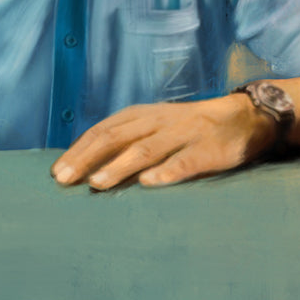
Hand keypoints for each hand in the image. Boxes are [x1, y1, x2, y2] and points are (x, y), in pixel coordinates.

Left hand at [51, 94, 276, 189]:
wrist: (242, 117)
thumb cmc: (189, 129)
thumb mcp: (156, 127)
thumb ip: (128, 141)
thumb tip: (88, 167)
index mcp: (142, 116)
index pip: (103, 130)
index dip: (79, 150)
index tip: (56, 172)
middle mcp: (158, 122)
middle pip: (116, 137)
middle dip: (87, 158)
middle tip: (64, 179)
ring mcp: (183, 135)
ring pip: (146, 149)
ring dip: (119, 166)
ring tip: (97, 183)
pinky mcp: (208, 150)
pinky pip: (185, 162)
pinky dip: (166, 172)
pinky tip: (149, 184)